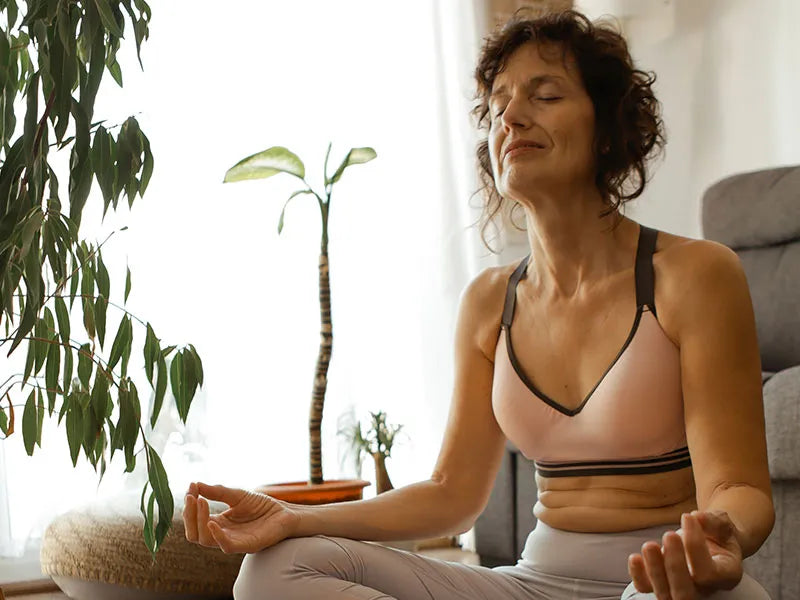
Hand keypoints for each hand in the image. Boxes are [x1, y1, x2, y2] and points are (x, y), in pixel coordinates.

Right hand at [183, 481, 300, 553]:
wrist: (284, 512)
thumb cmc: (261, 505)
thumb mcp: (236, 495)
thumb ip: (217, 492)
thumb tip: (195, 484)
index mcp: (218, 524)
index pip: (195, 521)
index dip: (189, 507)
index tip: (191, 488)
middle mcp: (222, 535)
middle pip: (195, 533)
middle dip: (189, 515)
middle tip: (192, 497)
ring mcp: (233, 541)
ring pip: (206, 540)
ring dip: (199, 521)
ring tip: (201, 501)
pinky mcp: (246, 546)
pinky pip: (226, 546)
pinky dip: (217, 536)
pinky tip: (211, 522)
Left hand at [628, 510, 742, 598]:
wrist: (711, 541)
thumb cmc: (717, 533)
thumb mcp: (723, 523)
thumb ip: (713, 521)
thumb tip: (696, 517)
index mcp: (725, 576)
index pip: (708, 573)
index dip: (695, 546)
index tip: (687, 517)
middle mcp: (704, 589)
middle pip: (686, 592)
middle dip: (675, 565)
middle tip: (670, 535)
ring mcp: (681, 589)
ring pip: (666, 595)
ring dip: (654, 571)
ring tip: (649, 545)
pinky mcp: (661, 582)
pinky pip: (646, 588)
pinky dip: (638, 575)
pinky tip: (635, 557)